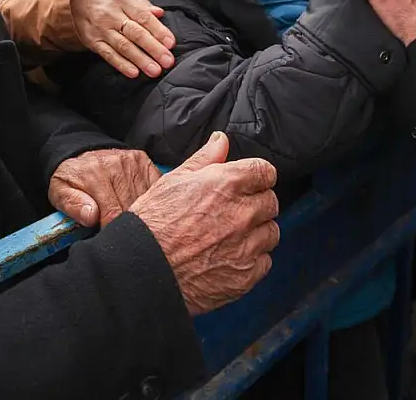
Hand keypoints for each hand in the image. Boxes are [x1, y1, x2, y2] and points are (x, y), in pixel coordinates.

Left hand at [49, 148, 160, 227]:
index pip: (113, 213)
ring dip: (142, 213)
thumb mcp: (60, 192)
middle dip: (128, 224)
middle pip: (132, 207)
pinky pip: (155, 188)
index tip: (111, 238)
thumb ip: (72, 205)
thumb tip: (91, 216)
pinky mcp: (144, 162)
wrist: (81, 154)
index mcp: (94, 175)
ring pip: (146, 199)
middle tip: (122, 234)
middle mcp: (116, 165)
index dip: (113, 229)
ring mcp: (133, 162)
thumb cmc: (72, 180)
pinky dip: (151, 201)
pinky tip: (143, 208)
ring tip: (134, 222)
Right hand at [71, 0, 176, 78]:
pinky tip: (133, 73)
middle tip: (168, 61)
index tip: (171, 43)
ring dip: (140, 60)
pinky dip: (121, 64)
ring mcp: (100, 29)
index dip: (158, 31)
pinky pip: (108, 55)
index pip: (143, 17)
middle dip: (153, 48)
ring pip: (123, 46)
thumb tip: (160, 13)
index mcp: (122, 0)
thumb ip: (142, 4)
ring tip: (154, 70)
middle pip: (135, 33)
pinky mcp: (92, 41)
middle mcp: (110, 15)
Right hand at [131, 132, 278, 314]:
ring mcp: (246, 246)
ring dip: (258, 232)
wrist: (143, 268)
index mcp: (227, 184)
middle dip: (257, 204)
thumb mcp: (174, 180)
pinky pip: (265, 262)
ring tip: (233, 236)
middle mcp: (242, 213)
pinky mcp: (245, 275)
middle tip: (236, 211)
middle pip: (271, 202)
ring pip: (271, 232)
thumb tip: (222, 140)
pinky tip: (231, 258)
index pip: (265, 172)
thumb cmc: (153, 223)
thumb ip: (205, 159)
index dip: (257, 176)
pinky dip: (253, 260)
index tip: (250, 183)